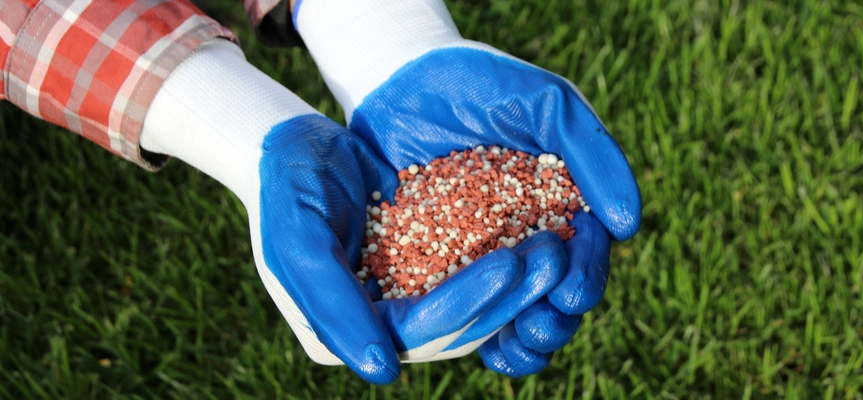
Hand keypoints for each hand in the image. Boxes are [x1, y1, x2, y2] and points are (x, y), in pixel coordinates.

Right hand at [139, 41, 536, 382]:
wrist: (291, 146)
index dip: (466, 302)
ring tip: (556, 247)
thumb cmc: (286, 189)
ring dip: (516, 283)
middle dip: (506, 295)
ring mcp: (402, 302)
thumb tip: (382, 372)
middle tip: (551, 256)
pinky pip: (470, 275)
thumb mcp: (299, 244)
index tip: (511, 265)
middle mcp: (376, 329)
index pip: (417, 331)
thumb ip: (333, 308)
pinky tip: (541, 234)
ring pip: (472, 306)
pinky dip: (503, 261)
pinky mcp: (422, 273)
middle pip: (455, 325)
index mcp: (342, 335)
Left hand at [294, 0, 641, 375]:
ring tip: (517, 342)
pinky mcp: (435, 265)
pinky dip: (473, 333)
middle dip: (556, 319)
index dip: (585, 277)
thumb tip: (629, 226)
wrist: (403, 78)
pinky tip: (480, 347)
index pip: (586, 253)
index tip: (572, 292)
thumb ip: (594, 155)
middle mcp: (528, 238)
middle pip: (553, 295)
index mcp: (564, 206)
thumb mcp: (548, 105)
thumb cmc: (483, 85)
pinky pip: (459, 309)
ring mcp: (482, 256)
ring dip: (523, 339)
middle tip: (544, 324)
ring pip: (513, 313)